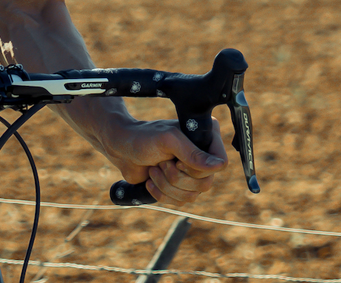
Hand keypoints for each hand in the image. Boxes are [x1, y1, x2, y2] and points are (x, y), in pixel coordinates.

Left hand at [108, 116, 227, 206]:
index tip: (178, 159)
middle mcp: (202, 156)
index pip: (220, 163)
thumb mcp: (167, 140)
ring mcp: (191, 173)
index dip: (198, 167)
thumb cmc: (142, 137)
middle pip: (205, 183)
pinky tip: (150, 179)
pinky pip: (180, 202)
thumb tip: (218, 166)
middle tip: (161, 162)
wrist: (119, 148)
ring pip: (192, 196)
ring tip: (154, 168)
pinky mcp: (179, 187)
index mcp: (204, 137)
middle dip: (176, 177)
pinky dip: (161, 193)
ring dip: (166, 184)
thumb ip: (192, 153)